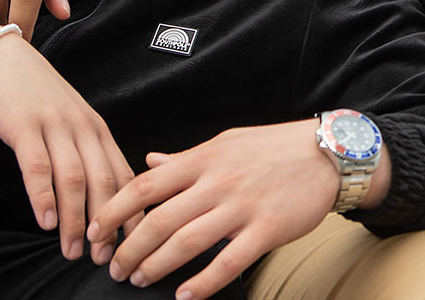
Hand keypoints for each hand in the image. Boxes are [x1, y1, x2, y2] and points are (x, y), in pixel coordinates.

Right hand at [0, 22, 132, 260]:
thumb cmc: (33, 95)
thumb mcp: (68, 122)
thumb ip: (83, 153)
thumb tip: (97, 197)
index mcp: (98, 130)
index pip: (124, 176)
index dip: (131, 213)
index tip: (133, 244)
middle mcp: (84, 128)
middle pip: (105, 182)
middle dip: (108, 226)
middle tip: (105, 260)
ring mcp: (56, 125)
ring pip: (74, 179)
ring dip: (76, 221)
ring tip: (74, 252)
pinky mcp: (25, 125)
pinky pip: (38, 166)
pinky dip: (43, 197)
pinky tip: (45, 223)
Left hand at [88, 120, 382, 299]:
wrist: (329, 153)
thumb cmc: (273, 147)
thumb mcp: (225, 142)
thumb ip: (185, 158)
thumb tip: (148, 162)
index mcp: (204, 159)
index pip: (145, 186)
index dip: (114, 212)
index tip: (95, 232)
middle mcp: (218, 182)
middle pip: (159, 221)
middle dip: (129, 249)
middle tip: (116, 268)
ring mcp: (243, 207)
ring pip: (187, 243)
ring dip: (156, 267)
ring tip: (140, 280)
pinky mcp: (267, 229)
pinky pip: (228, 262)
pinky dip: (202, 283)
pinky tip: (184, 295)